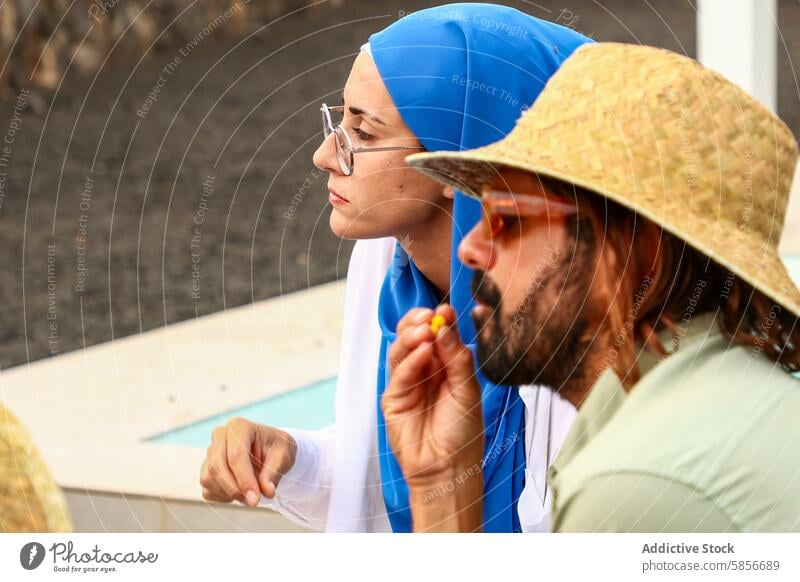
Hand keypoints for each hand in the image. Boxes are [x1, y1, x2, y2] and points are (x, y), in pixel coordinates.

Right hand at [200, 419, 296, 506]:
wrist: (270, 451)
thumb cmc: (276, 448)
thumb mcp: (284, 455)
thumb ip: (274, 472)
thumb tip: (267, 490)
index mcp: (239, 427)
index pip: (236, 455)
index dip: (244, 479)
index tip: (255, 498)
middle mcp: (220, 436)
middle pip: (217, 466)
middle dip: (234, 489)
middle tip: (252, 501)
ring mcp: (210, 452)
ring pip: (208, 478)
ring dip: (229, 493)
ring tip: (250, 494)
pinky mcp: (206, 469)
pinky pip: (207, 489)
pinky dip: (223, 497)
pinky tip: (240, 491)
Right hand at [382, 305, 484, 530]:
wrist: (449, 468)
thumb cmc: (463, 432)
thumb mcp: (468, 390)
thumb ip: (458, 358)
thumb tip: (445, 326)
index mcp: (444, 364)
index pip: (437, 334)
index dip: (439, 319)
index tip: (447, 308)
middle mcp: (424, 370)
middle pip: (413, 336)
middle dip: (419, 322)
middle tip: (430, 315)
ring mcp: (406, 383)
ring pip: (401, 350)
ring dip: (412, 336)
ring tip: (426, 329)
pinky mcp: (393, 398)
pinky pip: (399, 373)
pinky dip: (411, 360)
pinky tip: (423, 351)